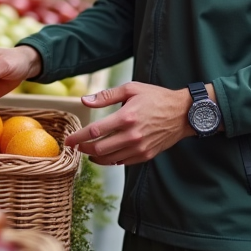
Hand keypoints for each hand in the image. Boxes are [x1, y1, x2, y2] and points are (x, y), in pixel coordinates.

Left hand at [63, 82, 193, 165]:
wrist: (183, 113)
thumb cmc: (156, 98)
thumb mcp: (131, 89)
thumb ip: (106, 96)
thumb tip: (84, 100)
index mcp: (126, 117)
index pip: (94, 131)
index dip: (77, 137)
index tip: (68, 141)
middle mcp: (132, 135)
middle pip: (99, 148)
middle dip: (83, 149)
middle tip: (76, 146)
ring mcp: (139, 147)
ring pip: (109, 159)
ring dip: (94, 157)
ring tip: (88, 151)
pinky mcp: (145, 155)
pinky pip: (122, 162)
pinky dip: (110, 160)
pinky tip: (105, 154)